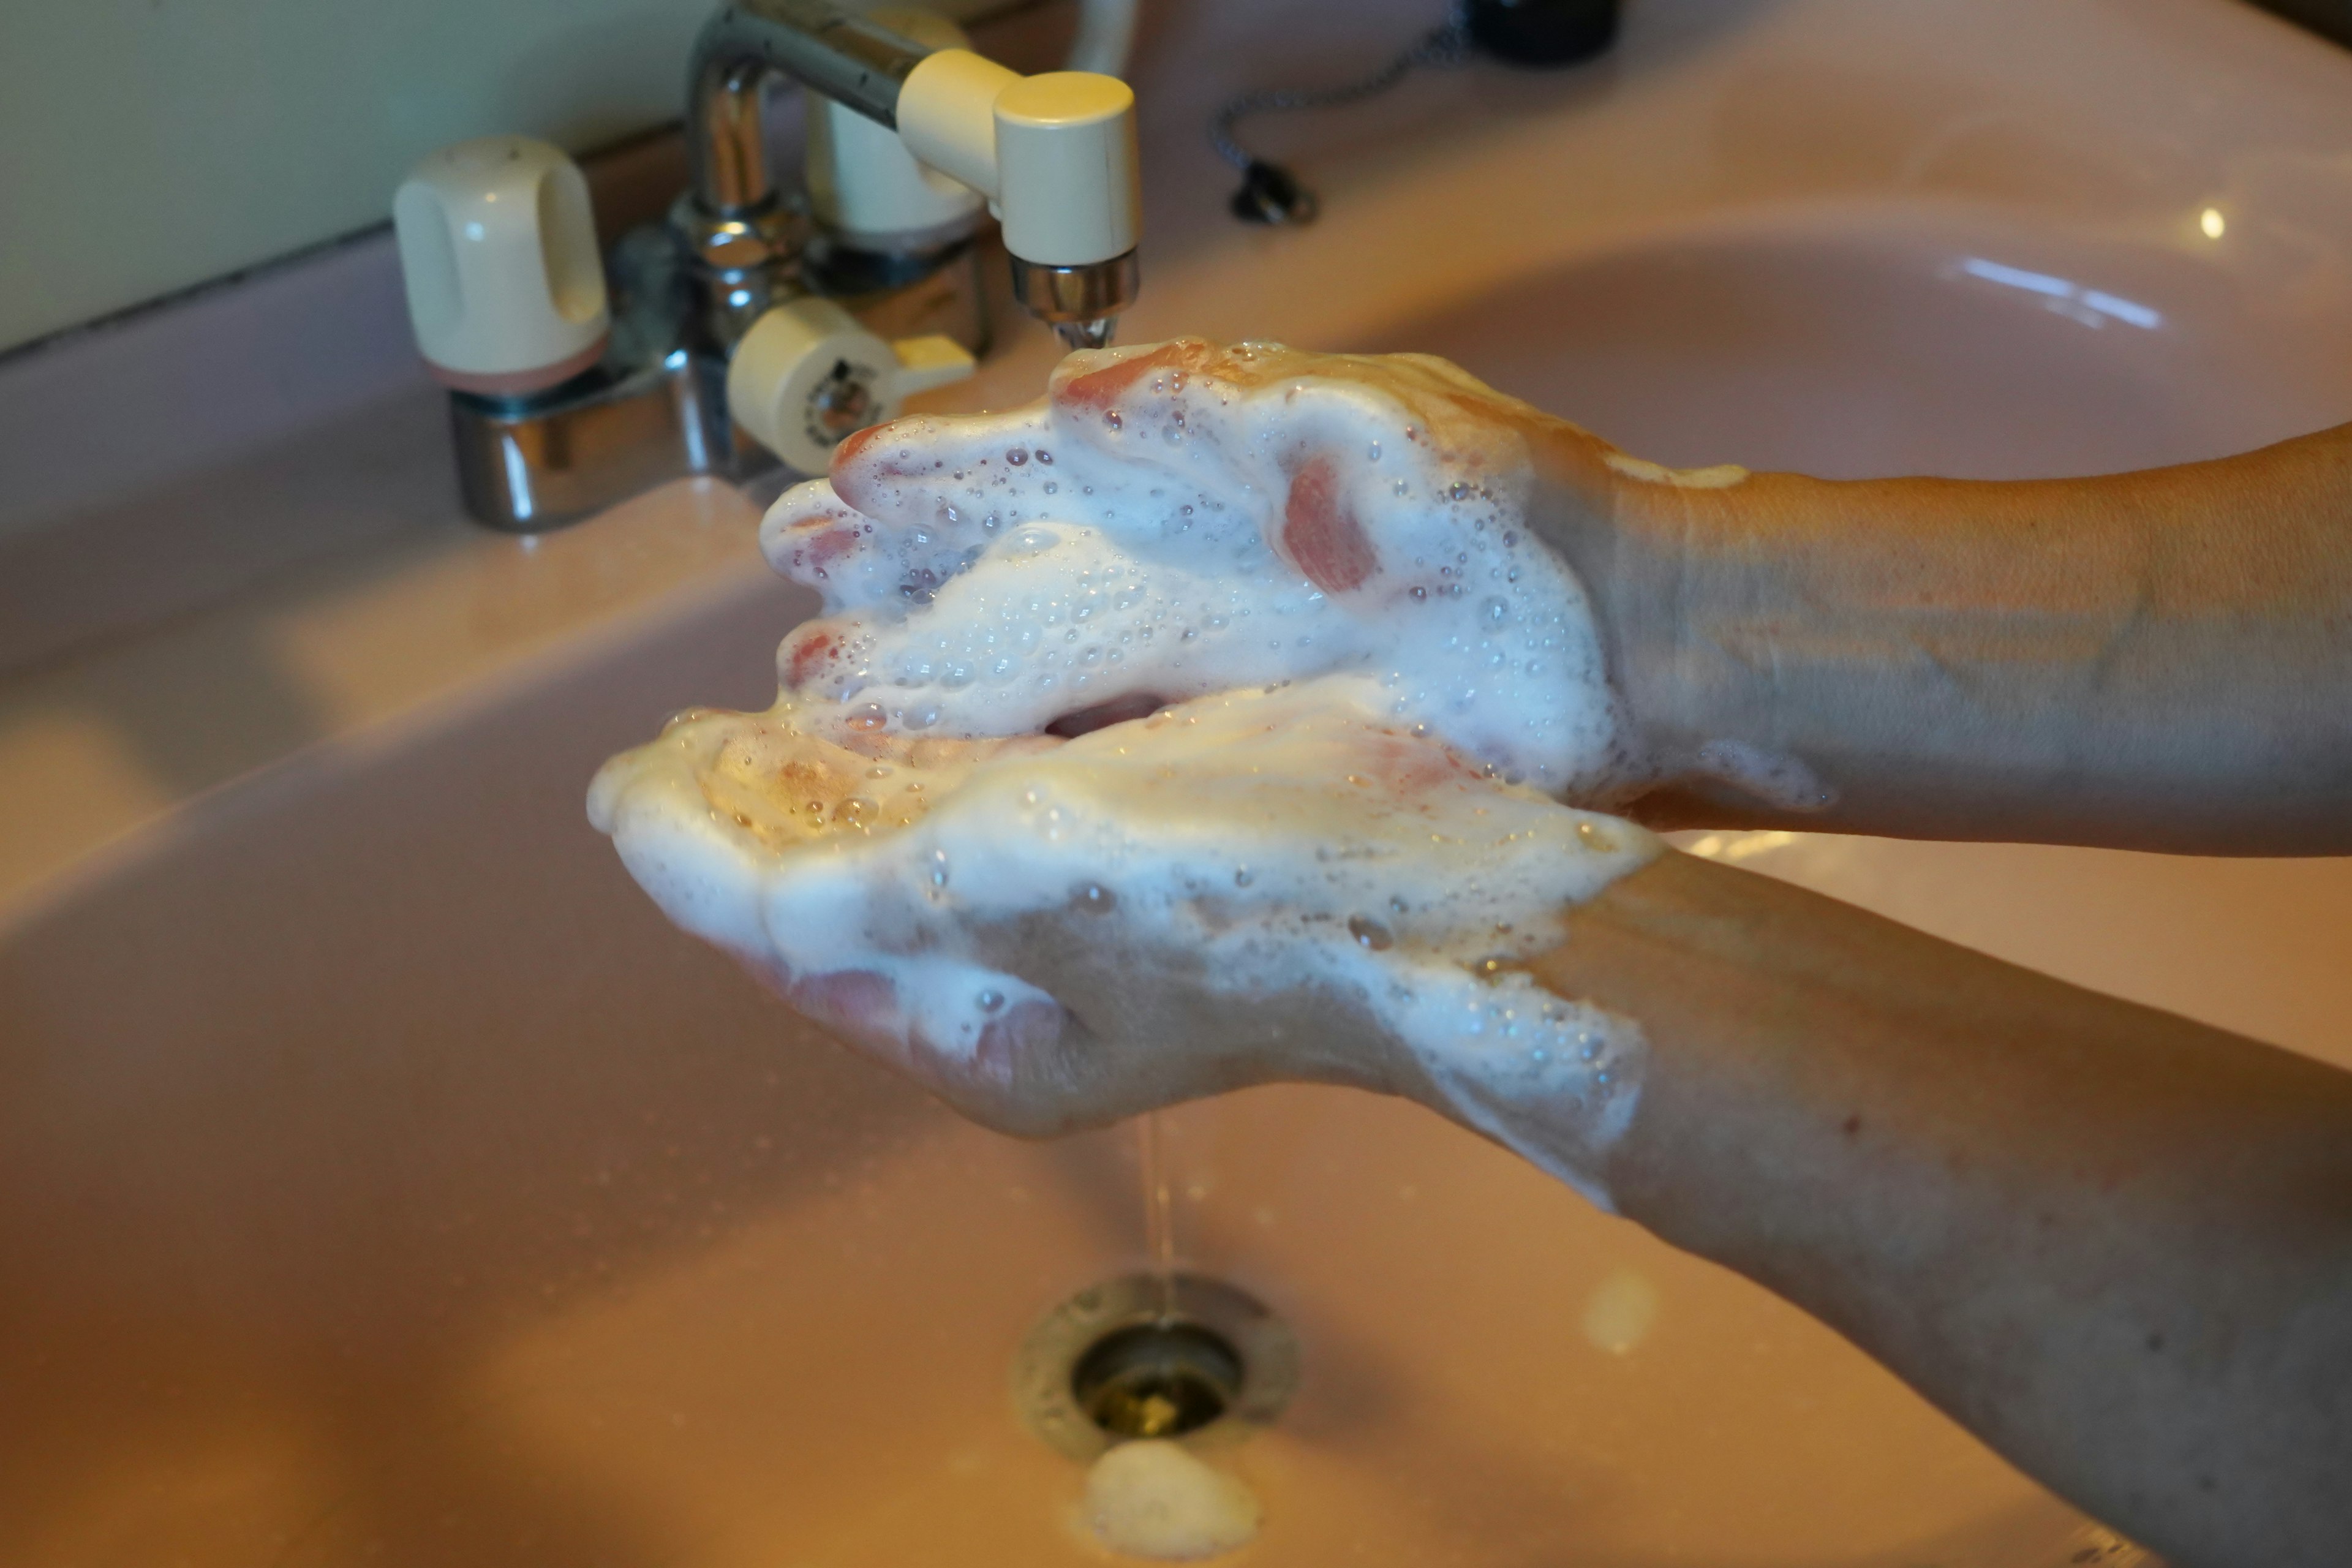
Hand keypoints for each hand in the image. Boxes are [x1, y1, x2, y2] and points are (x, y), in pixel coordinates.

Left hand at [593, 677, 1657, 1146]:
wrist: (1456, 894)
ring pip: (928, 840)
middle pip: (849, 891)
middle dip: (778, 800)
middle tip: (716, 709)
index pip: (781, 937)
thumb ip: (791, 875)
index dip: (700, 843)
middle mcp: (1021, 1003)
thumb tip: (631, 822)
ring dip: (860, 762)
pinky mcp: (1154, 868)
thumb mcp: (976, 886)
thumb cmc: (1223, 899)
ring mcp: (1092, 938)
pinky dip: (952, 748)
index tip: (648, 750)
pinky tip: (940, 689)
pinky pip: (1008, 802)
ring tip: (803, 684)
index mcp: (971, 1042)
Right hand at [759, 338, 1668, 800]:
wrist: (1634, 650)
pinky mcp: (1249, 752)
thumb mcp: (1394, 428)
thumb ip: (1240, 407)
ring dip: (933, 683)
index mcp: (1213, 472)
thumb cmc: (1533, 520)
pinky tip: (950, 793)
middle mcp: (1195, 566)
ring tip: (822, 702)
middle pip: (1014, 570)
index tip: (834, 498)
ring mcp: (1217, 664)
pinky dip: (1026, 767)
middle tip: (788, 601)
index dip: (934, 482)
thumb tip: (1087, 398)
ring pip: (1042, 669)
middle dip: (897, 581)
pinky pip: (1109, 757)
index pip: (1040, 467)